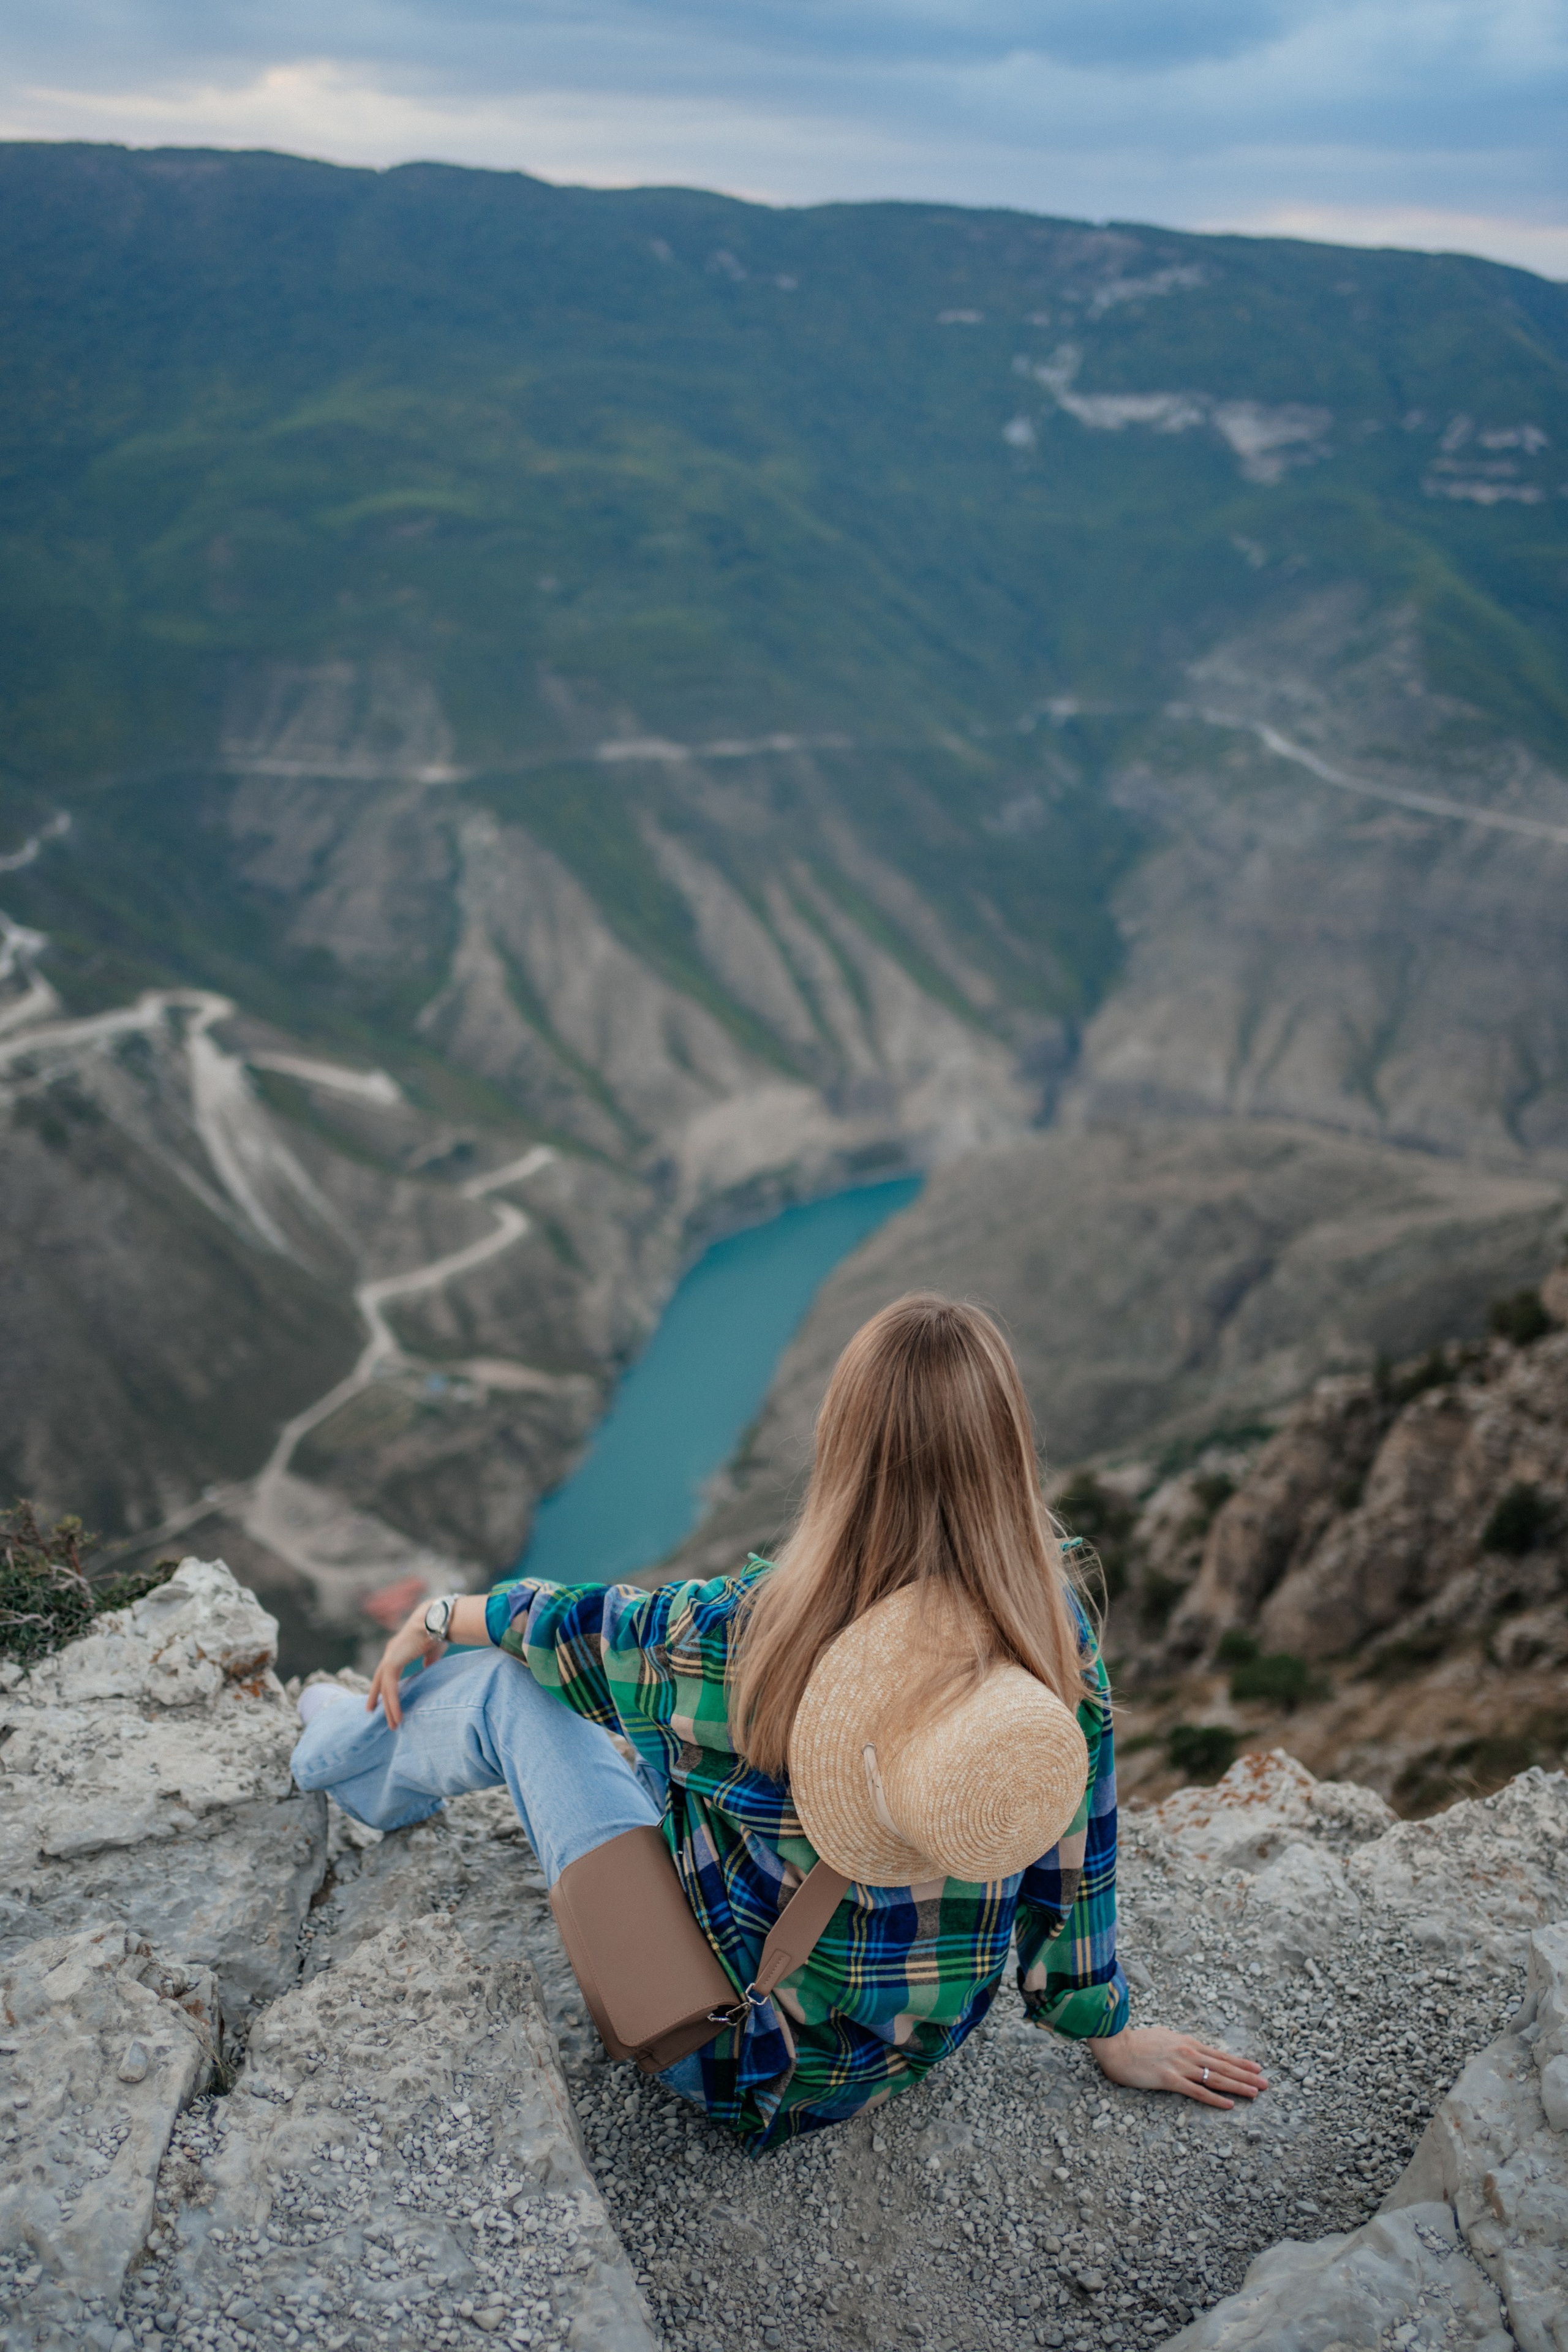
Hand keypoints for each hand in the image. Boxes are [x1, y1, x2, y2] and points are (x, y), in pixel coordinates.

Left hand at [367, 1603, 442, 1727]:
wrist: (436, 1621)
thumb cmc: (437, 1632)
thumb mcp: (431, 1651)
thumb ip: (427, 1661)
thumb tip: (427, 1668)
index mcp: (398, 1649)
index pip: (387, 1671)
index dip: (383, 1684)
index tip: (381, 1696)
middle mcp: (390, 1653)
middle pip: (380, 1680)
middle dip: (376, 1696)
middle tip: (371, 1711)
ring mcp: (389, 1658)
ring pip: (385, 1688)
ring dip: (388, 1707)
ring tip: (393, 1724)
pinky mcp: (392, 1664)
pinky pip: (390, 1689)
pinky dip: (393, 1704)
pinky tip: (397, 1716)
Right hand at [1087, 2025, 1266, 2108]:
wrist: (1115, 2045)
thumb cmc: (1136, 2042)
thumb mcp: (1163, 2037)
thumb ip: (1180, 2045)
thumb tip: (1191, 2050)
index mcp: (1187, 2042)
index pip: (1219, 2054)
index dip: (1240, 2062)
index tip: (1257, 2067)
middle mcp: (1188, 2053)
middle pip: (1223, 2066)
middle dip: (1247, 2075)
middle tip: (1266, 2083)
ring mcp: (1180, 2066)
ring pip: (1216, 2078)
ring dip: (1238, 2086)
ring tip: (1256, 2093)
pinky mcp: (1169, 2079)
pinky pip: (1197, 2091)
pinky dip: (1215, 2098)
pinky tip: (1229, 2105)